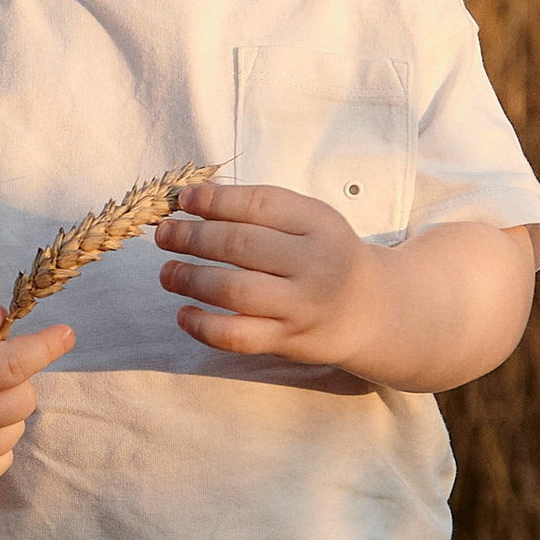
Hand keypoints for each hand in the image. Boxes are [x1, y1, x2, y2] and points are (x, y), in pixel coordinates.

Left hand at [154, 196, 539, 391]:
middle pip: (241, 245)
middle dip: (193, 237)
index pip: (259, 205)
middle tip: (163, 235)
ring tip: (166, 273)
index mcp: (320, 223)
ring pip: (236, 289)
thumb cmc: (328, 258)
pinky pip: (239, 335)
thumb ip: (263, 211)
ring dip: (191, 279)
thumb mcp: (311, 223)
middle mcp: (315, 262)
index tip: (183, 200)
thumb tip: (193, 200)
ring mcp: (303, 304)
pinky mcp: (291, 339)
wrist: (376, 311)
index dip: (215, 200)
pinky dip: (205, 325)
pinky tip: (184, 314)